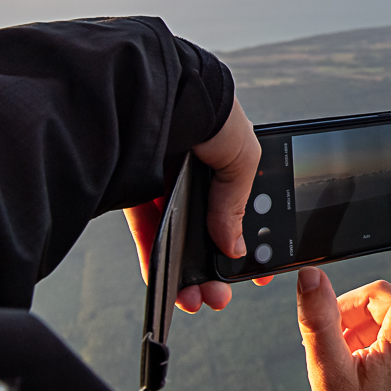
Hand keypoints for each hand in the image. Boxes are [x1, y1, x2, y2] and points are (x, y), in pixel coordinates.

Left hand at [124, 95, 272, 311]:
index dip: (251, 242)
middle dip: (216, 268)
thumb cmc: (212, 111)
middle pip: (208, 230)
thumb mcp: (246, 160)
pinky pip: (147, 231)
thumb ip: (238, 206)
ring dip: (187, 272)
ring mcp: (164, 182)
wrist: (165, 92)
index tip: (258, 272)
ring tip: (197, 298)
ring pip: (178, 237)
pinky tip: (167, 282)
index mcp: (227, 159)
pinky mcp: (133, 189)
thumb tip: (233, 247)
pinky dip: (156, 259)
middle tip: (221, 294)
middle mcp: (195, 171)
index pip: (243, 209)